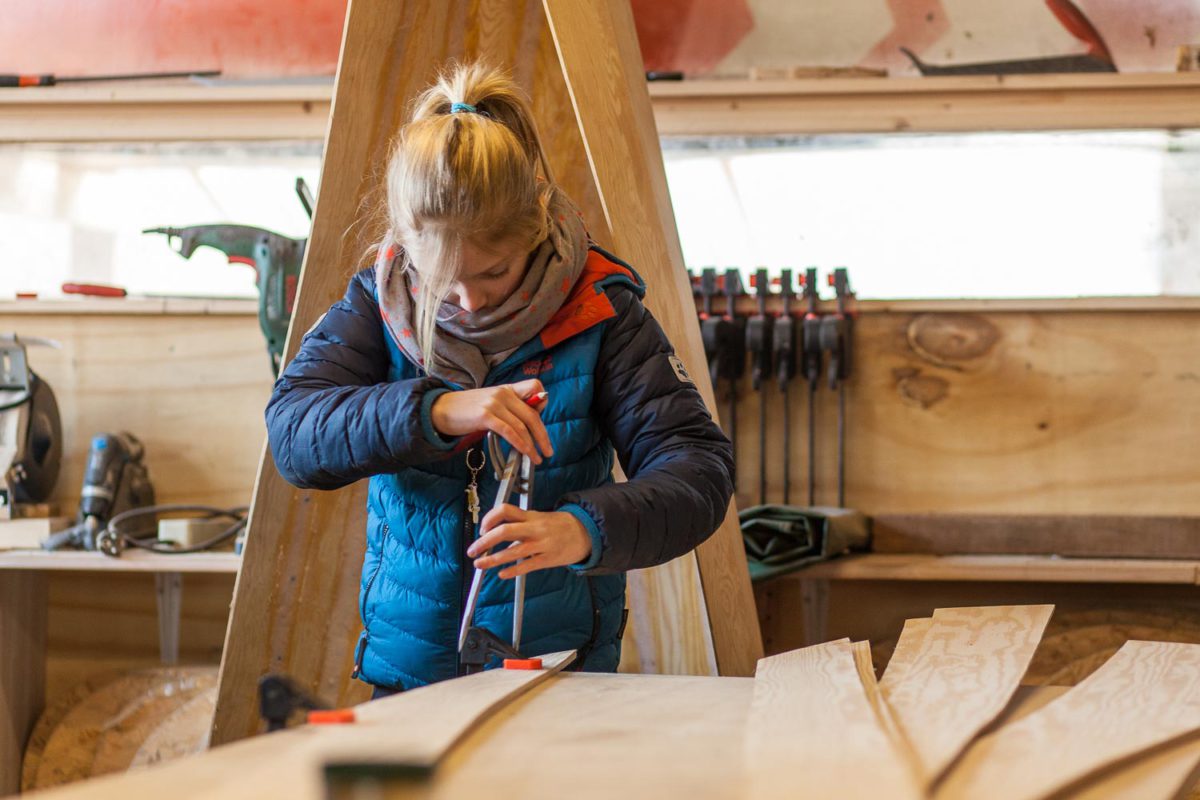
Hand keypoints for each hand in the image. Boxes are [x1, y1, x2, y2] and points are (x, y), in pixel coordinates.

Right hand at [430, 379, 551, 463]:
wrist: (440, 410)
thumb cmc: (466, 411)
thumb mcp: (491, 404)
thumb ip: (509, 409)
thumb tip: (527, 424)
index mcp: (507, 389)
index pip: (535, 387)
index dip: (542, 403)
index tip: (542, 423)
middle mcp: (503, 393)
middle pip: (532, 414)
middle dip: (542, 435)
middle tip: (548, 450)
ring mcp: (494, 403)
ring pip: (522, 425)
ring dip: (532, 444)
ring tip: (536, 457)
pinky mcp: (485, 415)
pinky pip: (509, 431)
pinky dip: (520, 443)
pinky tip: (524, 452)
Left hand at [467, 505, 591, 578]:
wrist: (585, 532)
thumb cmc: (558, 525)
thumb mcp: (539, 518)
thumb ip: (520, 525)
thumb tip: (496, 534)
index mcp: (530, 516)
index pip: (505, 510)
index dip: (489, 519)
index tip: (482, 529)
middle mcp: (534, 528)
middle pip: (505, 531)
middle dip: (485, 541)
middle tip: (472, 550)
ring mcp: (541, 544)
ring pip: (513, 551)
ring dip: (493, 559)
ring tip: (480, 564)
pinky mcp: (548, 559)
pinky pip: (527, 565)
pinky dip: (512, 571)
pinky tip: (501, 574)